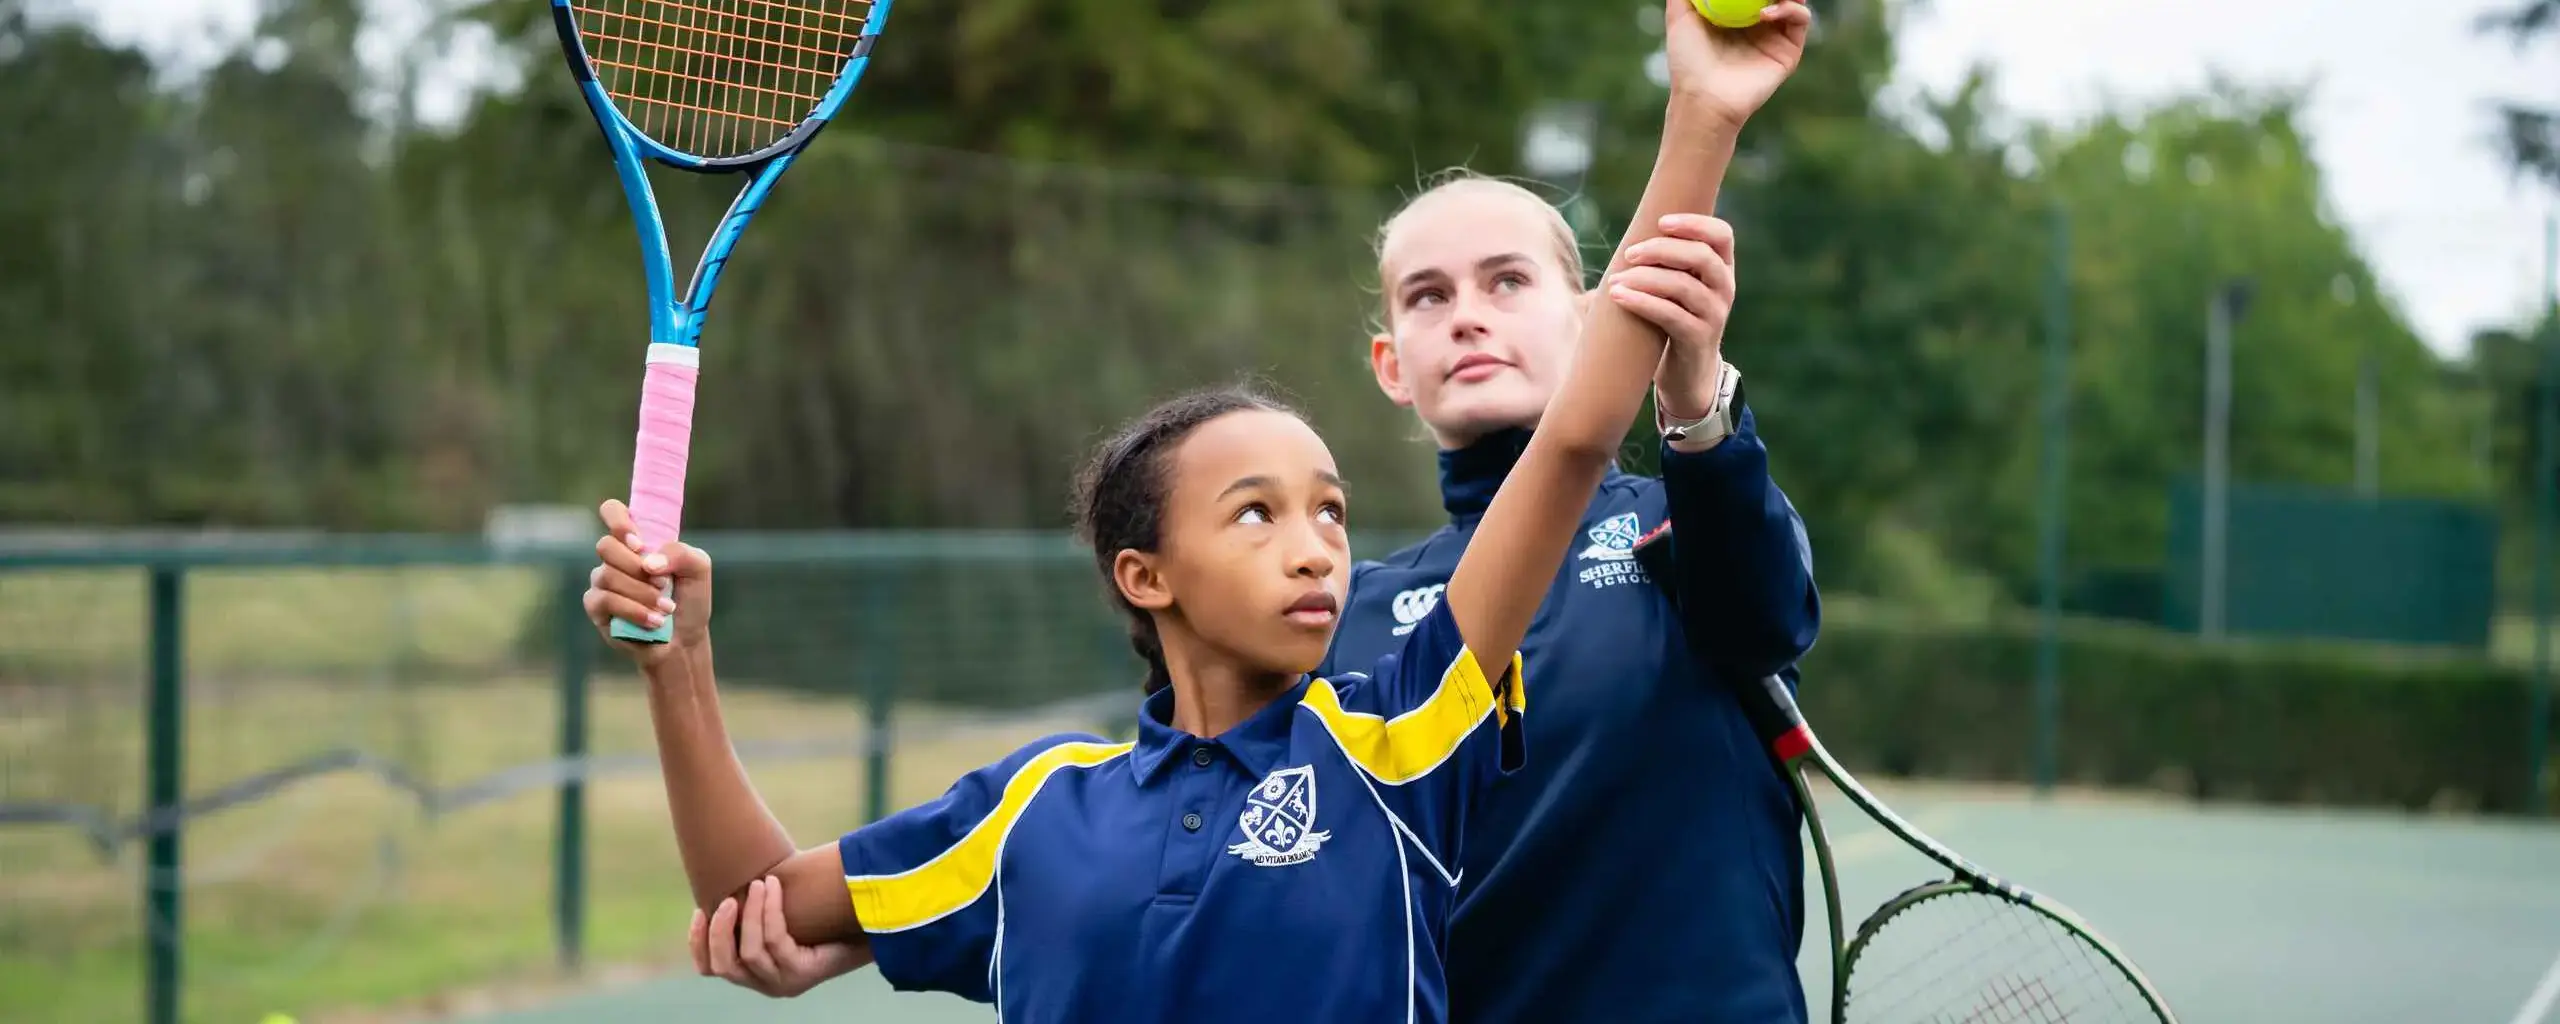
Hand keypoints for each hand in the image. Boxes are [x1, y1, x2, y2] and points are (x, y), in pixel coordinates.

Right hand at [583, 498, 713, 666]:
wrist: (684, 638)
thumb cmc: (689, 599)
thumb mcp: (698, 569)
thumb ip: (681, 553)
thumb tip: (648, 562)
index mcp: (637, 540)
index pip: (612, 512)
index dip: (618, 520)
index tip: (638, 542)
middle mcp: (615, 557)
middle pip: (606, 546)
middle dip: (636, 567)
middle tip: (664, 584)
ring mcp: (602, 581)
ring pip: (607, 575)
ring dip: (642, 593)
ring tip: (666, 609)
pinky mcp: (596, 606)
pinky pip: (605, 600)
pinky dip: (634, 610)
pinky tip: (654, 622)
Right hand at [688, 875, 867, 997]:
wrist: (865, 926)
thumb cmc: (819, 914)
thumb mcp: (779, 910)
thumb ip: (753, 903)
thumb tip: (725, 863)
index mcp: (752, 971)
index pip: (709, 967)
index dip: (697, 942)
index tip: (699, 909)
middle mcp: (764, 982)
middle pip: (723, 965)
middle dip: (720, 929)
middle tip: (730, 897)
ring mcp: (782, 982)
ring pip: (750, 952)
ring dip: (750, 913)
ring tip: (759, 882)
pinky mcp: (801, 974)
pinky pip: (776, 940)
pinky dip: (770, 911)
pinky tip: (773, 887)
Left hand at [1602, 214, 1735, 419]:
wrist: (1687, 375)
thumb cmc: (1672, 322)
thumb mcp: (1673, 290)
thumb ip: (1656, 267)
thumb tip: (1612, 256)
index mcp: (1722, 269)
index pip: (1722, 235)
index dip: (1695, 224)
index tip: (1661, 222)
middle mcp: (1724, 289)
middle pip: (1701, 256)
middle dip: (1661, 250)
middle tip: (1629, 254)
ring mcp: (1715, 315)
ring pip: (1683, 286)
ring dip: (1644, 278)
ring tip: (1614, 281)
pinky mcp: (1698, 338)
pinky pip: (1670, 314)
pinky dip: (1641, 302)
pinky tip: (1618, 297)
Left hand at [1664, 0, 1813, 128]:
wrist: (1703, 97)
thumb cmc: (1687, 60)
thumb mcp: (1679, 16)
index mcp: (1735, 13)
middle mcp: (1758, 23)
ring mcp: (1775, 36)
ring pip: (1794, 1)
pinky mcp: (1789, 51)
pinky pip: (1801, 20)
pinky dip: (1791, 9)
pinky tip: (1767, 13)